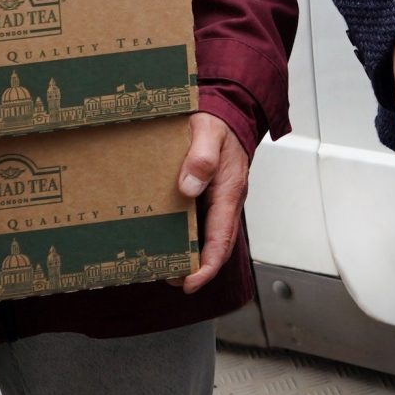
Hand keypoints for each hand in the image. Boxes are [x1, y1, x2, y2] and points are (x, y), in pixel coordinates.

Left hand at [179, 112, 251, 291]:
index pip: (221, 239)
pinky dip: (188, 237)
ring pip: (208, 237)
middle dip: (196, 268)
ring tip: (164, 266)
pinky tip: (168, 239)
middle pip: (216, 246)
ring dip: (191, 255)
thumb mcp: (208, 132)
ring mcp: (219, 201)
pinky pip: (201, 223)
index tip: (190, 282)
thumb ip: (201, 157)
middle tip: (169, 279)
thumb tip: (189, 187)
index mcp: (229, 191)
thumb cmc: (219, 122)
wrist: (228, 111)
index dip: (206, 265)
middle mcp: (226, 201)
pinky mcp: (210, 196)